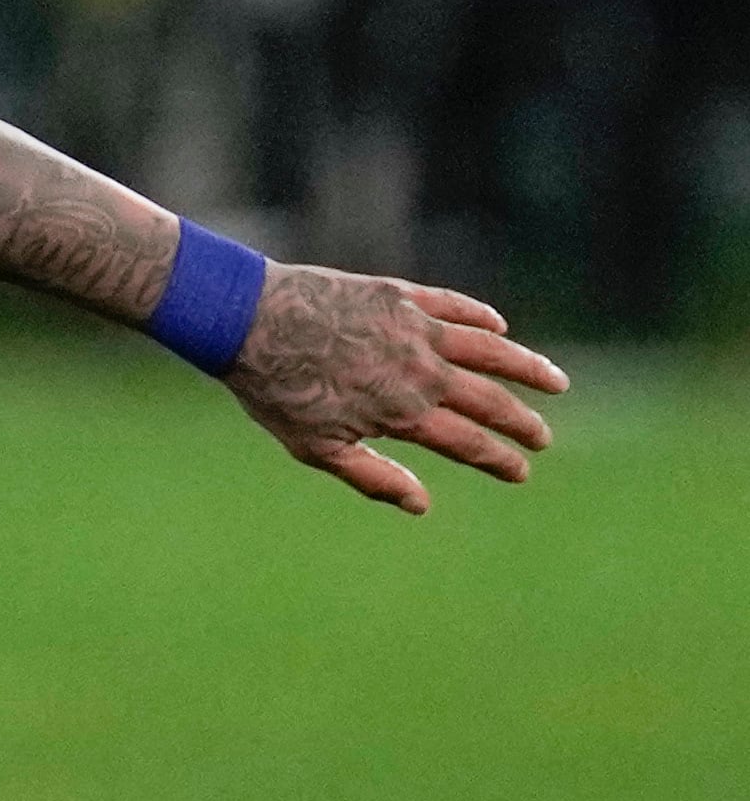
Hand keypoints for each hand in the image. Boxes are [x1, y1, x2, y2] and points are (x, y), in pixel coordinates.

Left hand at [224, 265, 564, 513]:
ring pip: (489, 349)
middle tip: (543, 437)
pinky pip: (453, 306)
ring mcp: (414, 329)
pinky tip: (499, 328)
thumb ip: (372, 476)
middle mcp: (420, 370)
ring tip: (556, 382)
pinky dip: (480, 317)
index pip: (467, 443)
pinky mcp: (399, 295)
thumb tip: (421, 505)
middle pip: (488, 400)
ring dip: (526, 366)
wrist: (244, 319)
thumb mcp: (315, 447)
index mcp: (402, 412)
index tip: (521, 471)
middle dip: (521, 422)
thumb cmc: (274, 389)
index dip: (499, 459)